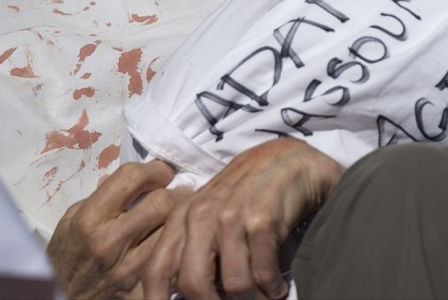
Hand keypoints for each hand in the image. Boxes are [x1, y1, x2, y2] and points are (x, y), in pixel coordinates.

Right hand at [48, 159, 177, 299]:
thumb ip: (103, 195)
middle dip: (176, 192)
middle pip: (162, 203)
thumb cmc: (67, 255)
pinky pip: (172, 262)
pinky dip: (178, 248)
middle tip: (179, 192)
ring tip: (180, 215)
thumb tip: (137, 175)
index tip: (162, 171)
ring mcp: (126, 270)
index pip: (132, 177)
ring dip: (181, 220)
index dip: (154, 169)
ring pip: (172, 231)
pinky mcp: (139, 291)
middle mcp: (108, 243)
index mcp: (89, 219)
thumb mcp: (72, 218)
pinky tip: (175, 243)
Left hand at [140, 137, 344, 299]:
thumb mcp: (211, 215)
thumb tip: (180, 294)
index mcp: (182, 218)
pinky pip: (263, 273)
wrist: (291, 160)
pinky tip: (277, 286)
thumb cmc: (248, 194)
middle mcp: (201, 216)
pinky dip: (272, 288)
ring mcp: (231, 216)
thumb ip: (192, 249)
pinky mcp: (262, 219)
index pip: (156, 270)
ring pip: (234, 284)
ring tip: (263, 298)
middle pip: (193, 284)